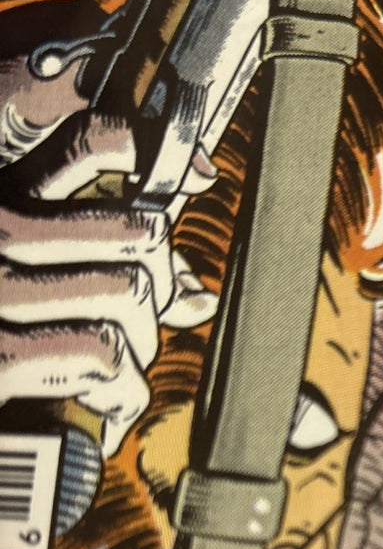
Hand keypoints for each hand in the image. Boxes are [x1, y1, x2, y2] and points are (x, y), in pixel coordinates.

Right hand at [0, 103, 216, 456]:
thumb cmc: (10, 346)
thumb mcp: (38, 294)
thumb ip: (106, 278)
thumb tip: (197, 296)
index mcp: (5, 203)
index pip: (88, 140)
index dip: (150, 152)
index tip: (195, 178)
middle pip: (139, 231)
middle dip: (160, 293)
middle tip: (139, 334)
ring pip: (130, 292)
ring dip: (141, 351)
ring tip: (116, 380)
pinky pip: (103, 353)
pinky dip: (123, 393)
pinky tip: (107, 408)